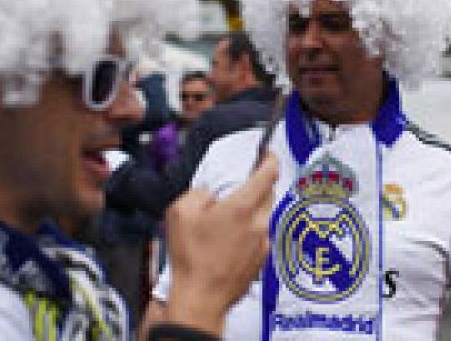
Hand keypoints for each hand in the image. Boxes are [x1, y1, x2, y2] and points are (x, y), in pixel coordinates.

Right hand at [164, 154, 277, 335]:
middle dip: (258, 184)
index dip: (269, 158)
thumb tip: (209, 194)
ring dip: (252, 210)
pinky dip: (248, 231)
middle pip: (269, 193)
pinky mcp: (260, 260)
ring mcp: (262, 243)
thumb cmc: (191, 258)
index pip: (268, 173)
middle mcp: (258, 223)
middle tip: (240, 184)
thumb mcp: (180, 211)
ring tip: (228, 217)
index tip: (266, 153)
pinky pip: (259, 236)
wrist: (200, 298)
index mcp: (242, 206)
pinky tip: (227, 240)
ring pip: (264, 215)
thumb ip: (199, 192)